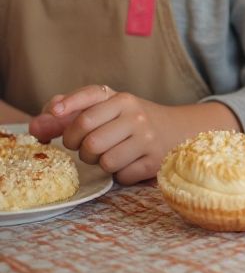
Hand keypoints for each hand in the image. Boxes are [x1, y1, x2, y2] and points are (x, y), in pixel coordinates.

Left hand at [32, 84, 214, 184]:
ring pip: (103, 160)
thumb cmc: (132, 122)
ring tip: (110, 155)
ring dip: (100, 164)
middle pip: (88, 138)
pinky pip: (121, 176)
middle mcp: (136, 115)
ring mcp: (147, 138)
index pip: (89, 96)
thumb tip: (36, 128)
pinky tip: (128, 163)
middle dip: (80, 148)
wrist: (179, 131)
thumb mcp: (106, 111)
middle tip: (87, 147)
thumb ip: (67, 117)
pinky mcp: (154, 161)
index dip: (67, 106)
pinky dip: (119, 175)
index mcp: (121, 99)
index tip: (54, 114)